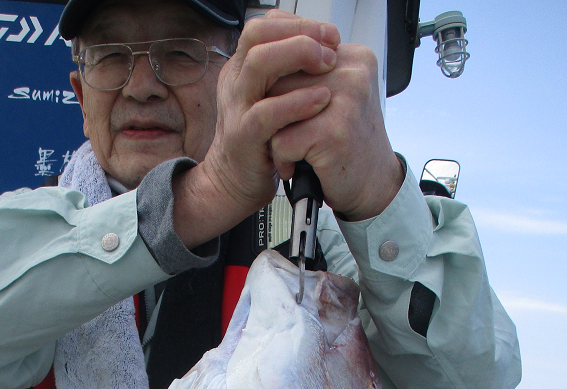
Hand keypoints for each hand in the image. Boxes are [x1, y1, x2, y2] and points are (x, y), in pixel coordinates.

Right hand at [173, 12, 338, 247]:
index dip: (299, 23)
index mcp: (242, 68)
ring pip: (260, 63)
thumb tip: (324, 46)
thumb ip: (288, 75)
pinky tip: (321, 101)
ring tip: (328, 64)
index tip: (330, 35)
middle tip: (331, 46)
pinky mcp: (243, 137)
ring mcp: (237, 108)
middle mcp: (236, 82)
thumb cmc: (262, 142)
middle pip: (258, 34)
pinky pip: (266, 113)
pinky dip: (297, 103)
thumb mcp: (272, 100)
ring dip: (298, 56)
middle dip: (300, 33)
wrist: (236, 185)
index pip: (265, 25)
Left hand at [265, 19, 403, 219]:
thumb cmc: (349, 147)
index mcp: (353, 59)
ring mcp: (345, 101)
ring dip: (276, 136)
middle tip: (293, 136)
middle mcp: (353, 74)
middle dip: (275, 113)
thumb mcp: (336, 100)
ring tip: (296, 151)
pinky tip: (298, 166)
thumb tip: (269, 66)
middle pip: (280, 80)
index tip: (297, 115)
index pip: (292, 56)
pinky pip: (281, 140)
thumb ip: (311, 78)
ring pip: (276, 107)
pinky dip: (283, 159)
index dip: (282, 91)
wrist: (373, 187)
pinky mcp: (333, 132)